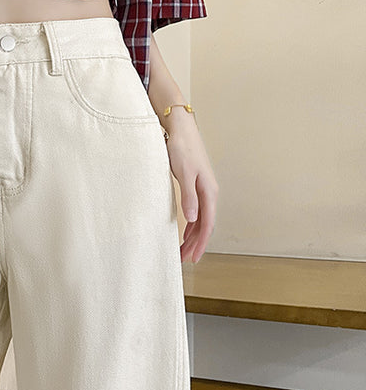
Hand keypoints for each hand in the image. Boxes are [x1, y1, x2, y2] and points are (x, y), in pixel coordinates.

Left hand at [163, 112, 218, 263]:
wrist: (181, 129)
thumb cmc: (182, 148)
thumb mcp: (184, 173)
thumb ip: (189, 196)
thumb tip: (193, 219)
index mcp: (209, 192)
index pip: (207, 224)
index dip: (201, 243)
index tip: (194, 258)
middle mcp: (208, 193)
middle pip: (204, 225)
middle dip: (195, 244)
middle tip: (184, 260)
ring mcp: (202, 190)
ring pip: (199, 220)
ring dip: (192, 236)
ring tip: (182, 251)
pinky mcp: (194, 187)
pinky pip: (195, 212)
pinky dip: (190, 225)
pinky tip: (184, 233)